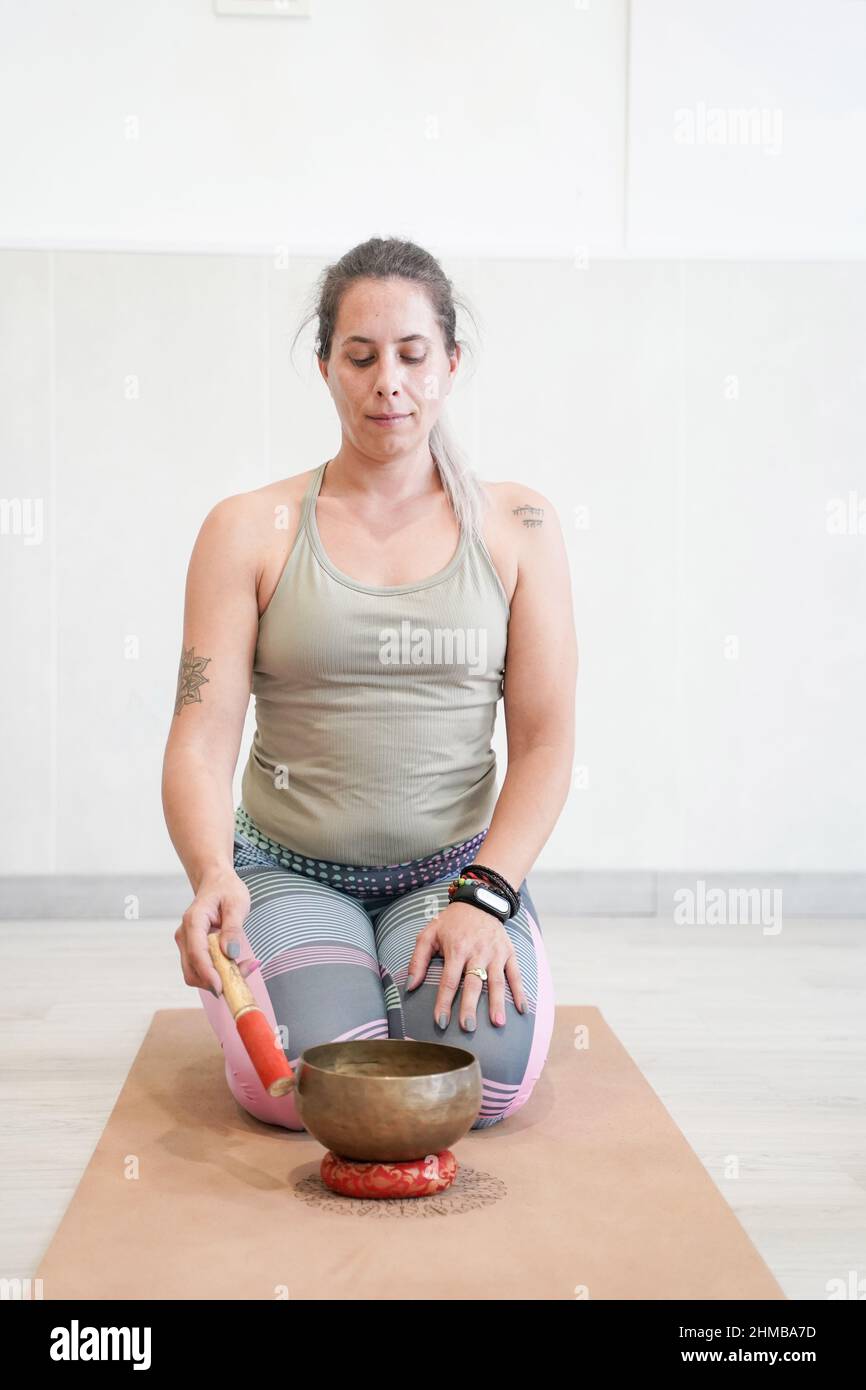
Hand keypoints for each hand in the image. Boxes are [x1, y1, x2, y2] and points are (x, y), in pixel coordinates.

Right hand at [174, 867, 260, 995]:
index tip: (221, 987)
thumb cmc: (226, 889)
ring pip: (196, 973)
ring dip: (219, 978)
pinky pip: (202, 968)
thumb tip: (230, 953)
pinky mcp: (192, 949)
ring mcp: (186, 943)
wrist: (215, 882)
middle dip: (216, 980)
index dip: (207, 973)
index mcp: (194, 921)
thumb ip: (233, 929)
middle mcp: (185, 935)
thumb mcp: (237, 904)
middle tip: (245, 972)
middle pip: (192, 970)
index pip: (196, 952)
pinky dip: (218, 973)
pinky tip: (236, 964)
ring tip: (245, 966)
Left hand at [405, 900, 526, 1030]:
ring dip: (497, 1003)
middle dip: (470, 1007)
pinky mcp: (509, 953)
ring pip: (497, 981)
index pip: (449, 981)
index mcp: (457, 949)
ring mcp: (495, 953)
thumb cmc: (451, 922)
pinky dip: (520, 992)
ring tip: (497, 1023)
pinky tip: (522, 1010)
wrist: (478, 901)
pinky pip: (515, 974)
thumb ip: (418, 960)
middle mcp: (478, 952)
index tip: (441, 1022)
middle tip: (467, 1028)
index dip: (444, 1002)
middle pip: (473, 984)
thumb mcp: (429, 935)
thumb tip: (409, 986)